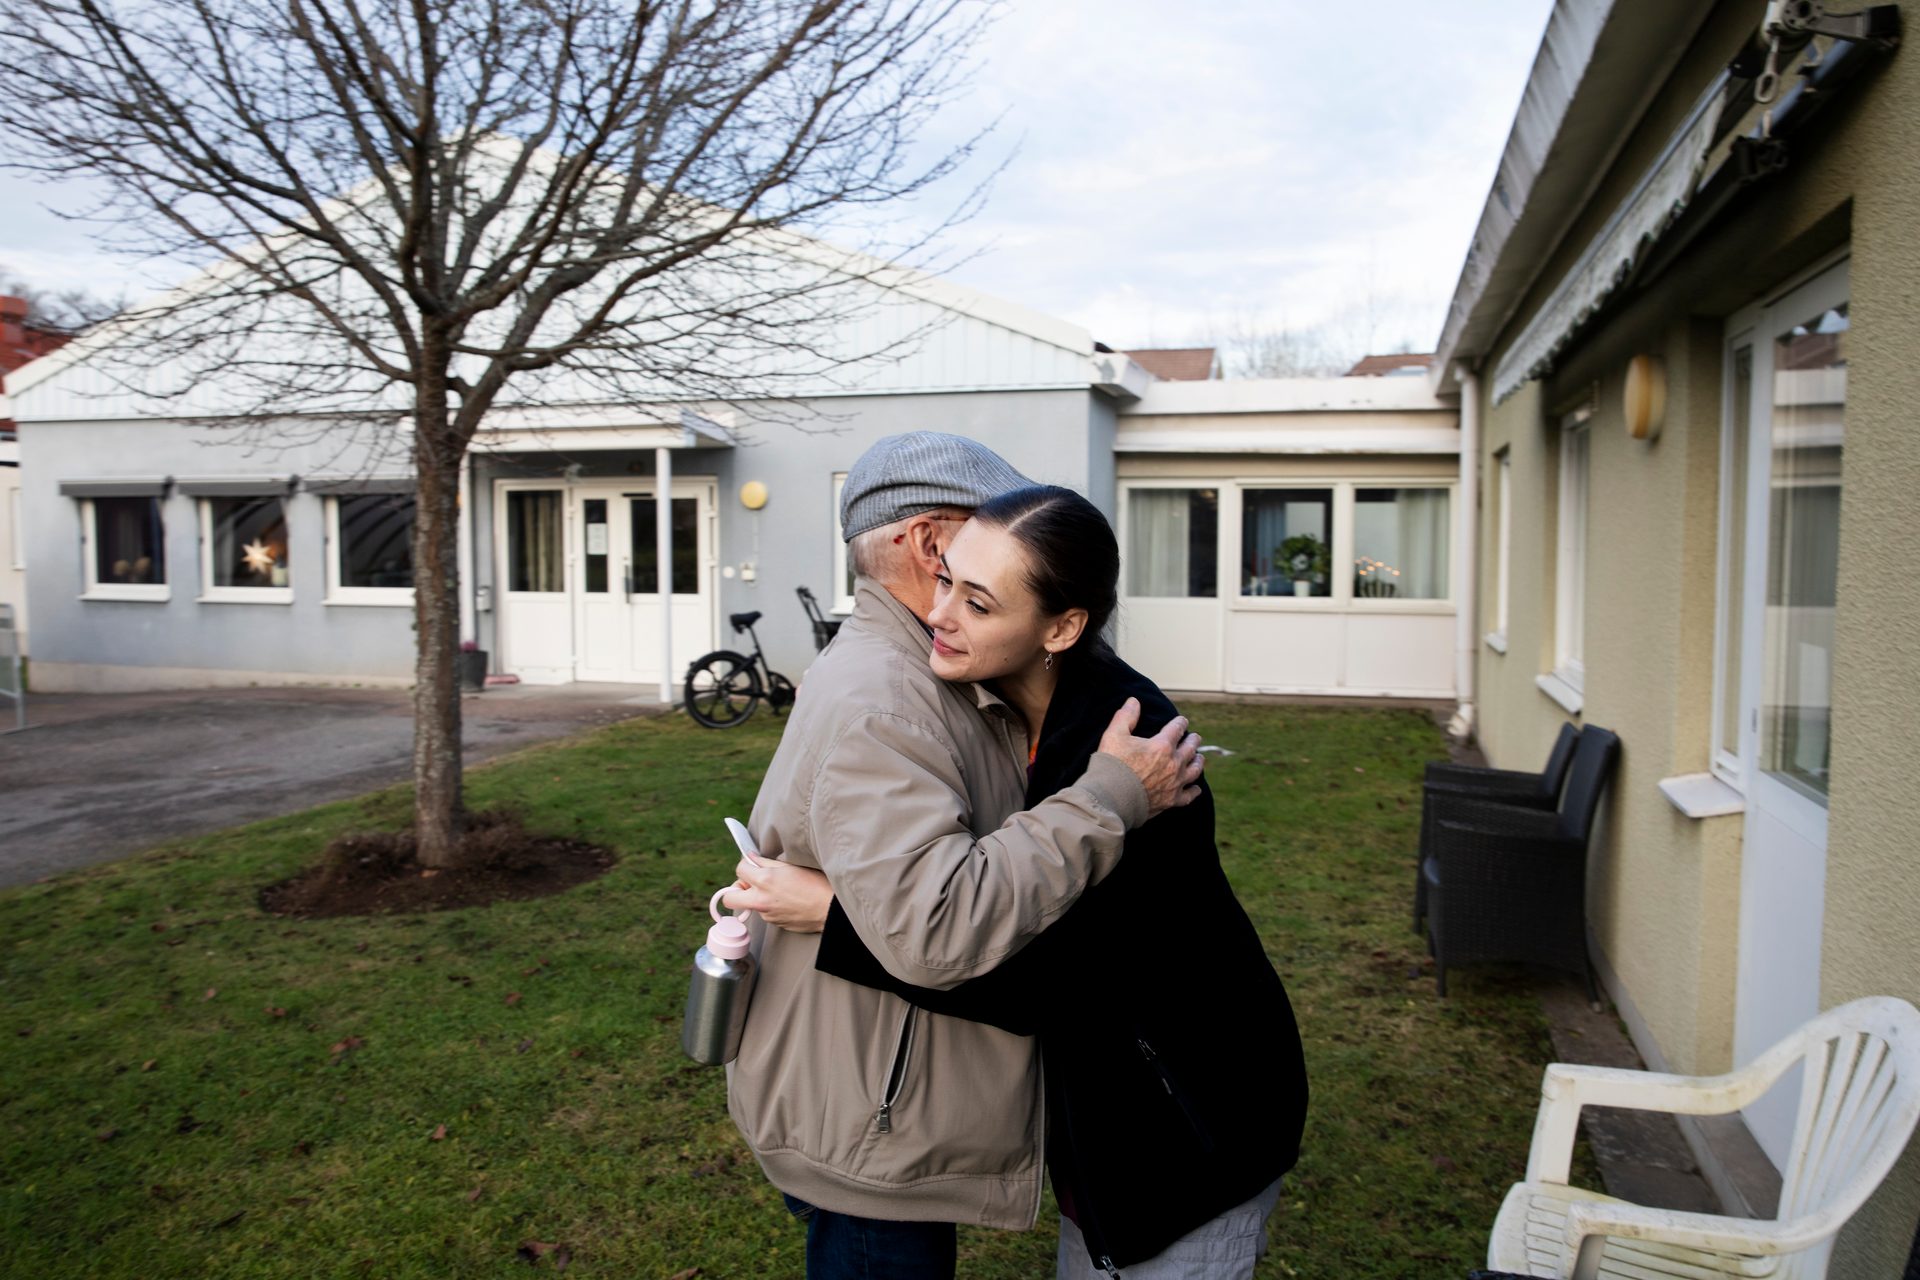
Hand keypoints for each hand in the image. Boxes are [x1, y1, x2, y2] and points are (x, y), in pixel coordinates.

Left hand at [721, 857, 833, 932]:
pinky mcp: (774, 923)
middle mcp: (761, 899)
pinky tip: (786, 901)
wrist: (830, 908)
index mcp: (765, 880)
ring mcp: (766, 914)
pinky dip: (769, 906)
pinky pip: (764, 913)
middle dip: (735, 889)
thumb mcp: (790, 866)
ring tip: (777, 891)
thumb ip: (765, 862)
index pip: (739, 870)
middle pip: (729, 898)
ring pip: (749, 905)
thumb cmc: (815, 883)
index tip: (752, 865)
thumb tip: (750, 859)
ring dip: (756, 897)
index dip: (745, 865)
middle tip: (749, 884)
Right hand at [1096, 696, 1203, 817]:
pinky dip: (1194, 790)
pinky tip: (1196, 788)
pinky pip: (1189, 795)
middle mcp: (1173, 764)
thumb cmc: (1112, 765)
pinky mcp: (1171, 801)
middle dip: (1193, 740)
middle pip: (1190, 748)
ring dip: (1198, 761)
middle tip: (1195, 737)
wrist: (1110, 798)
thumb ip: (1126, 716)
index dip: (1180, 722)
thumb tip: (1134, 701)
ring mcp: (1174, 784)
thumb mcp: (1114, 735)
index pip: (1177, 729)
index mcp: (1162, 746)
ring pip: (1194, 770)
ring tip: (1199, 757)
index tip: (1182, 720)